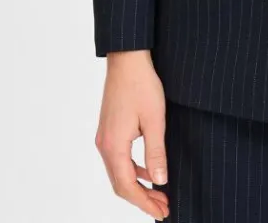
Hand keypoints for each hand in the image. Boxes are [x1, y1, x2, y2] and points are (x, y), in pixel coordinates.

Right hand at [95, 50, 170, 219]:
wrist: (126, 59)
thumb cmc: (142, 85)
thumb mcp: (155, 119)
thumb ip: (156, 152)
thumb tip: (160, 180)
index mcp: (114, 146)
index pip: (127, 187)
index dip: (144, 203)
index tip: (162, 212)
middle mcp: (104, 145)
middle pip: (120, 184)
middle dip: (142, 199)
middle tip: (163, 208)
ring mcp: (104, 138)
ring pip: (119, 172)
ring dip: (138, 186)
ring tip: (160, 193)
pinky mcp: (109, 130)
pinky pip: (119, 159)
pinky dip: (134, 170)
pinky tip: (149, 171)